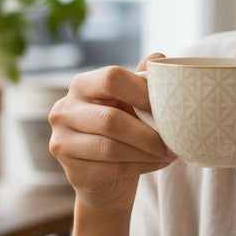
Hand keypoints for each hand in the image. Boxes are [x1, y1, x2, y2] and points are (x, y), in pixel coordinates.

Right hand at [48, 58, 176, 211]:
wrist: (105, 177)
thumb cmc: (122, 132)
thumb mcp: (131, 103)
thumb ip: (141, 81)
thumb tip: (159, 57)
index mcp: (81, 85)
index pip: (111, 78)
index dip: (142, 92)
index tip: (167, 108)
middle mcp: (64, 110)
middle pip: (111, 120)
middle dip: (148, 134)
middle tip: (173, 143)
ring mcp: (62, 142)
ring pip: (111, 148)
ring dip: (147, 153)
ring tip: (168, 154)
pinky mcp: (71, 170)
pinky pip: (111, 169)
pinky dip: (140, 167)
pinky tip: (156, 164)